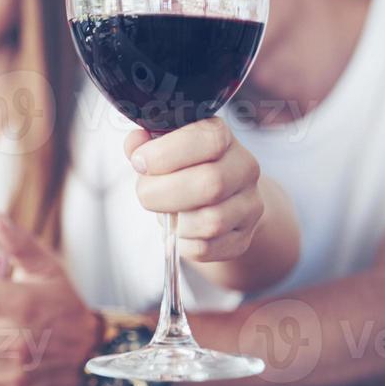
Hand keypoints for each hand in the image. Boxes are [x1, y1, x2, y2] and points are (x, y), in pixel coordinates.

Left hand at [125, 117, 263, 261]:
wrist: (218, 199)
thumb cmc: (183, 170)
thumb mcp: (163, 148)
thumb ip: (145, 144)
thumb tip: (135, 143)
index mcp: (222, 137)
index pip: (207, 140)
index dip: (165, 153)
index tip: (139, 162)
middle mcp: (244, 168)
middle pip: (210, 184)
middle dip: (163, 193)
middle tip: (145, 194)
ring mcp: (249, 205)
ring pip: (211, 221)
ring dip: (176, 222)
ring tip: (167, 214)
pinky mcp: (243, 237)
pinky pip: (206, 248)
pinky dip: (182, 244)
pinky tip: (178, 232)